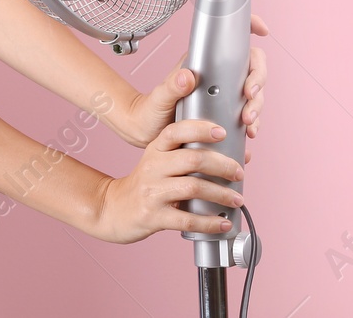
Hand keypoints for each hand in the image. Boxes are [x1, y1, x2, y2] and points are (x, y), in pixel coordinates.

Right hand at [86, 119, 245, 243]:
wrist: (114, 209)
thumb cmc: (146, 185)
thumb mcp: (160, 162)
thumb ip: (190, 156)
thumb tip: (237, 156)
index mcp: (156, 149)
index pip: (177, 131)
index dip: (201, 129)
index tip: (222, 132)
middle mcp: (153, 166)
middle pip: (192, 159)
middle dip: (222, 166)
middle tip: (238, 173)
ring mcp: (152, 192)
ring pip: (193, 188)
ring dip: (221, 194)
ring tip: (237, 199)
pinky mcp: (153, 216)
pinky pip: (187, 219)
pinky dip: (209, 222)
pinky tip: (222, 223)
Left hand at [116, 15, 269, 147]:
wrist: (148, 132)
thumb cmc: (152, 109)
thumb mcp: (159, 98)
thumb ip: (171, 87)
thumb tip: (187, 76)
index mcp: (203, 62)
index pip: (230, 40)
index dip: (249, 28)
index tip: (262, 31)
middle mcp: (217, 76)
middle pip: (251, 68)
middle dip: (258, 81)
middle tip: (250, 97)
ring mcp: (224, 94)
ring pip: (254, 92)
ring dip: (258, 105)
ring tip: (249, 123)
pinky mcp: (226, 114)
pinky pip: (248, 114)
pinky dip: (254, 123)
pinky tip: (250, 133)